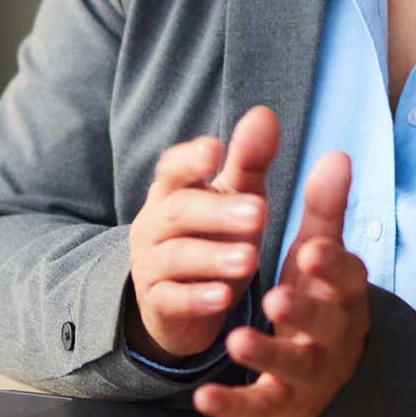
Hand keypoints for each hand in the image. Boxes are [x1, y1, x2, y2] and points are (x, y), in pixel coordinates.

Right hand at [125, 105, 280, 359]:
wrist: (181, 302)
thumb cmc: (213, 235)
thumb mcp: (236, 197)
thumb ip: (249, 159)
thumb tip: (264, 113)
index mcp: (172, 191)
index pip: (173, 169)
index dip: (190, 158)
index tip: (215, 150)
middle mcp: (153, 224)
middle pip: (179, 211)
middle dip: (219, 212)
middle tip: (260, 213)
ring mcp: (151, 264)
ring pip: (176, 256)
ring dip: (213, 257)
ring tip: (251, 260)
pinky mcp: (158, 303)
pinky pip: (173, 299)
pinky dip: (197, 298)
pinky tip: (224, 298)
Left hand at [194, 151, 364, 416]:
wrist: (333, 368)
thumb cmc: (321, 295)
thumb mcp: (322, 252)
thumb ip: (325, 207)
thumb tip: (337, 154)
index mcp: (343, 292)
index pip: (347, 277)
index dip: (332, 267)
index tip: (311, 251)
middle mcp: (333, 333)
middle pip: (324, 324)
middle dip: (302, 312)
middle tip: (275, 297)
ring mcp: (308, 369)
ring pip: (292, 365)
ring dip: (266, 354)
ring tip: (235, 339)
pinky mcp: (282, 399)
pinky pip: (259, 404)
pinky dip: (233, 404)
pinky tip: (202, 397)